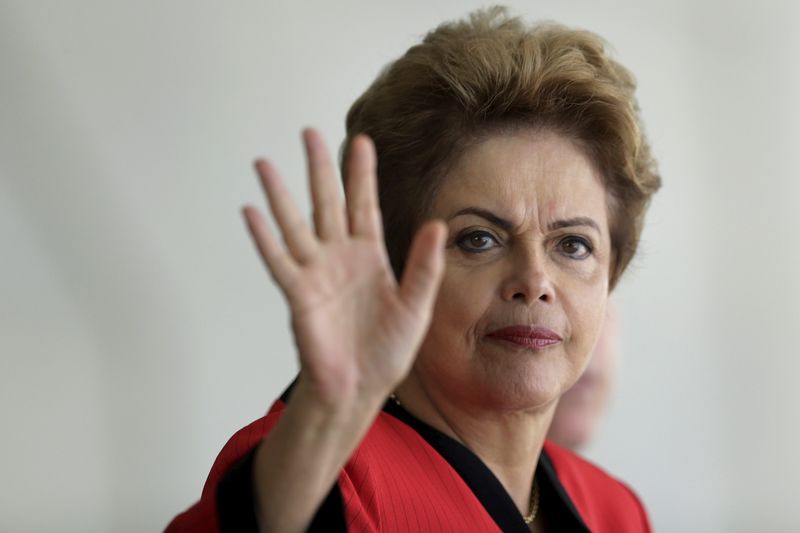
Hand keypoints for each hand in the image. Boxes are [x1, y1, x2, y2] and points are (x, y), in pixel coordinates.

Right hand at [243, 129, 445, 404]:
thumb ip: (424, 266)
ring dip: (280, 195)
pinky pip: (279, 261)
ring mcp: (316, 274)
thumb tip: (439, 224)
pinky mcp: (298, 295)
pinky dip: (264, 238)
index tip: (362, 140)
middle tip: (309, 133)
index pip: (365, 205)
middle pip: (327, 203)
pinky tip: (250, 211)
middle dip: (319, 169)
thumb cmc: (388, 350)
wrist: (361, 388)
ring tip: (264, 163)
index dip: (362, 174)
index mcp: (370, 257)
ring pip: (296, 225)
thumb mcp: (416, 305)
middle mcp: (340, 258)